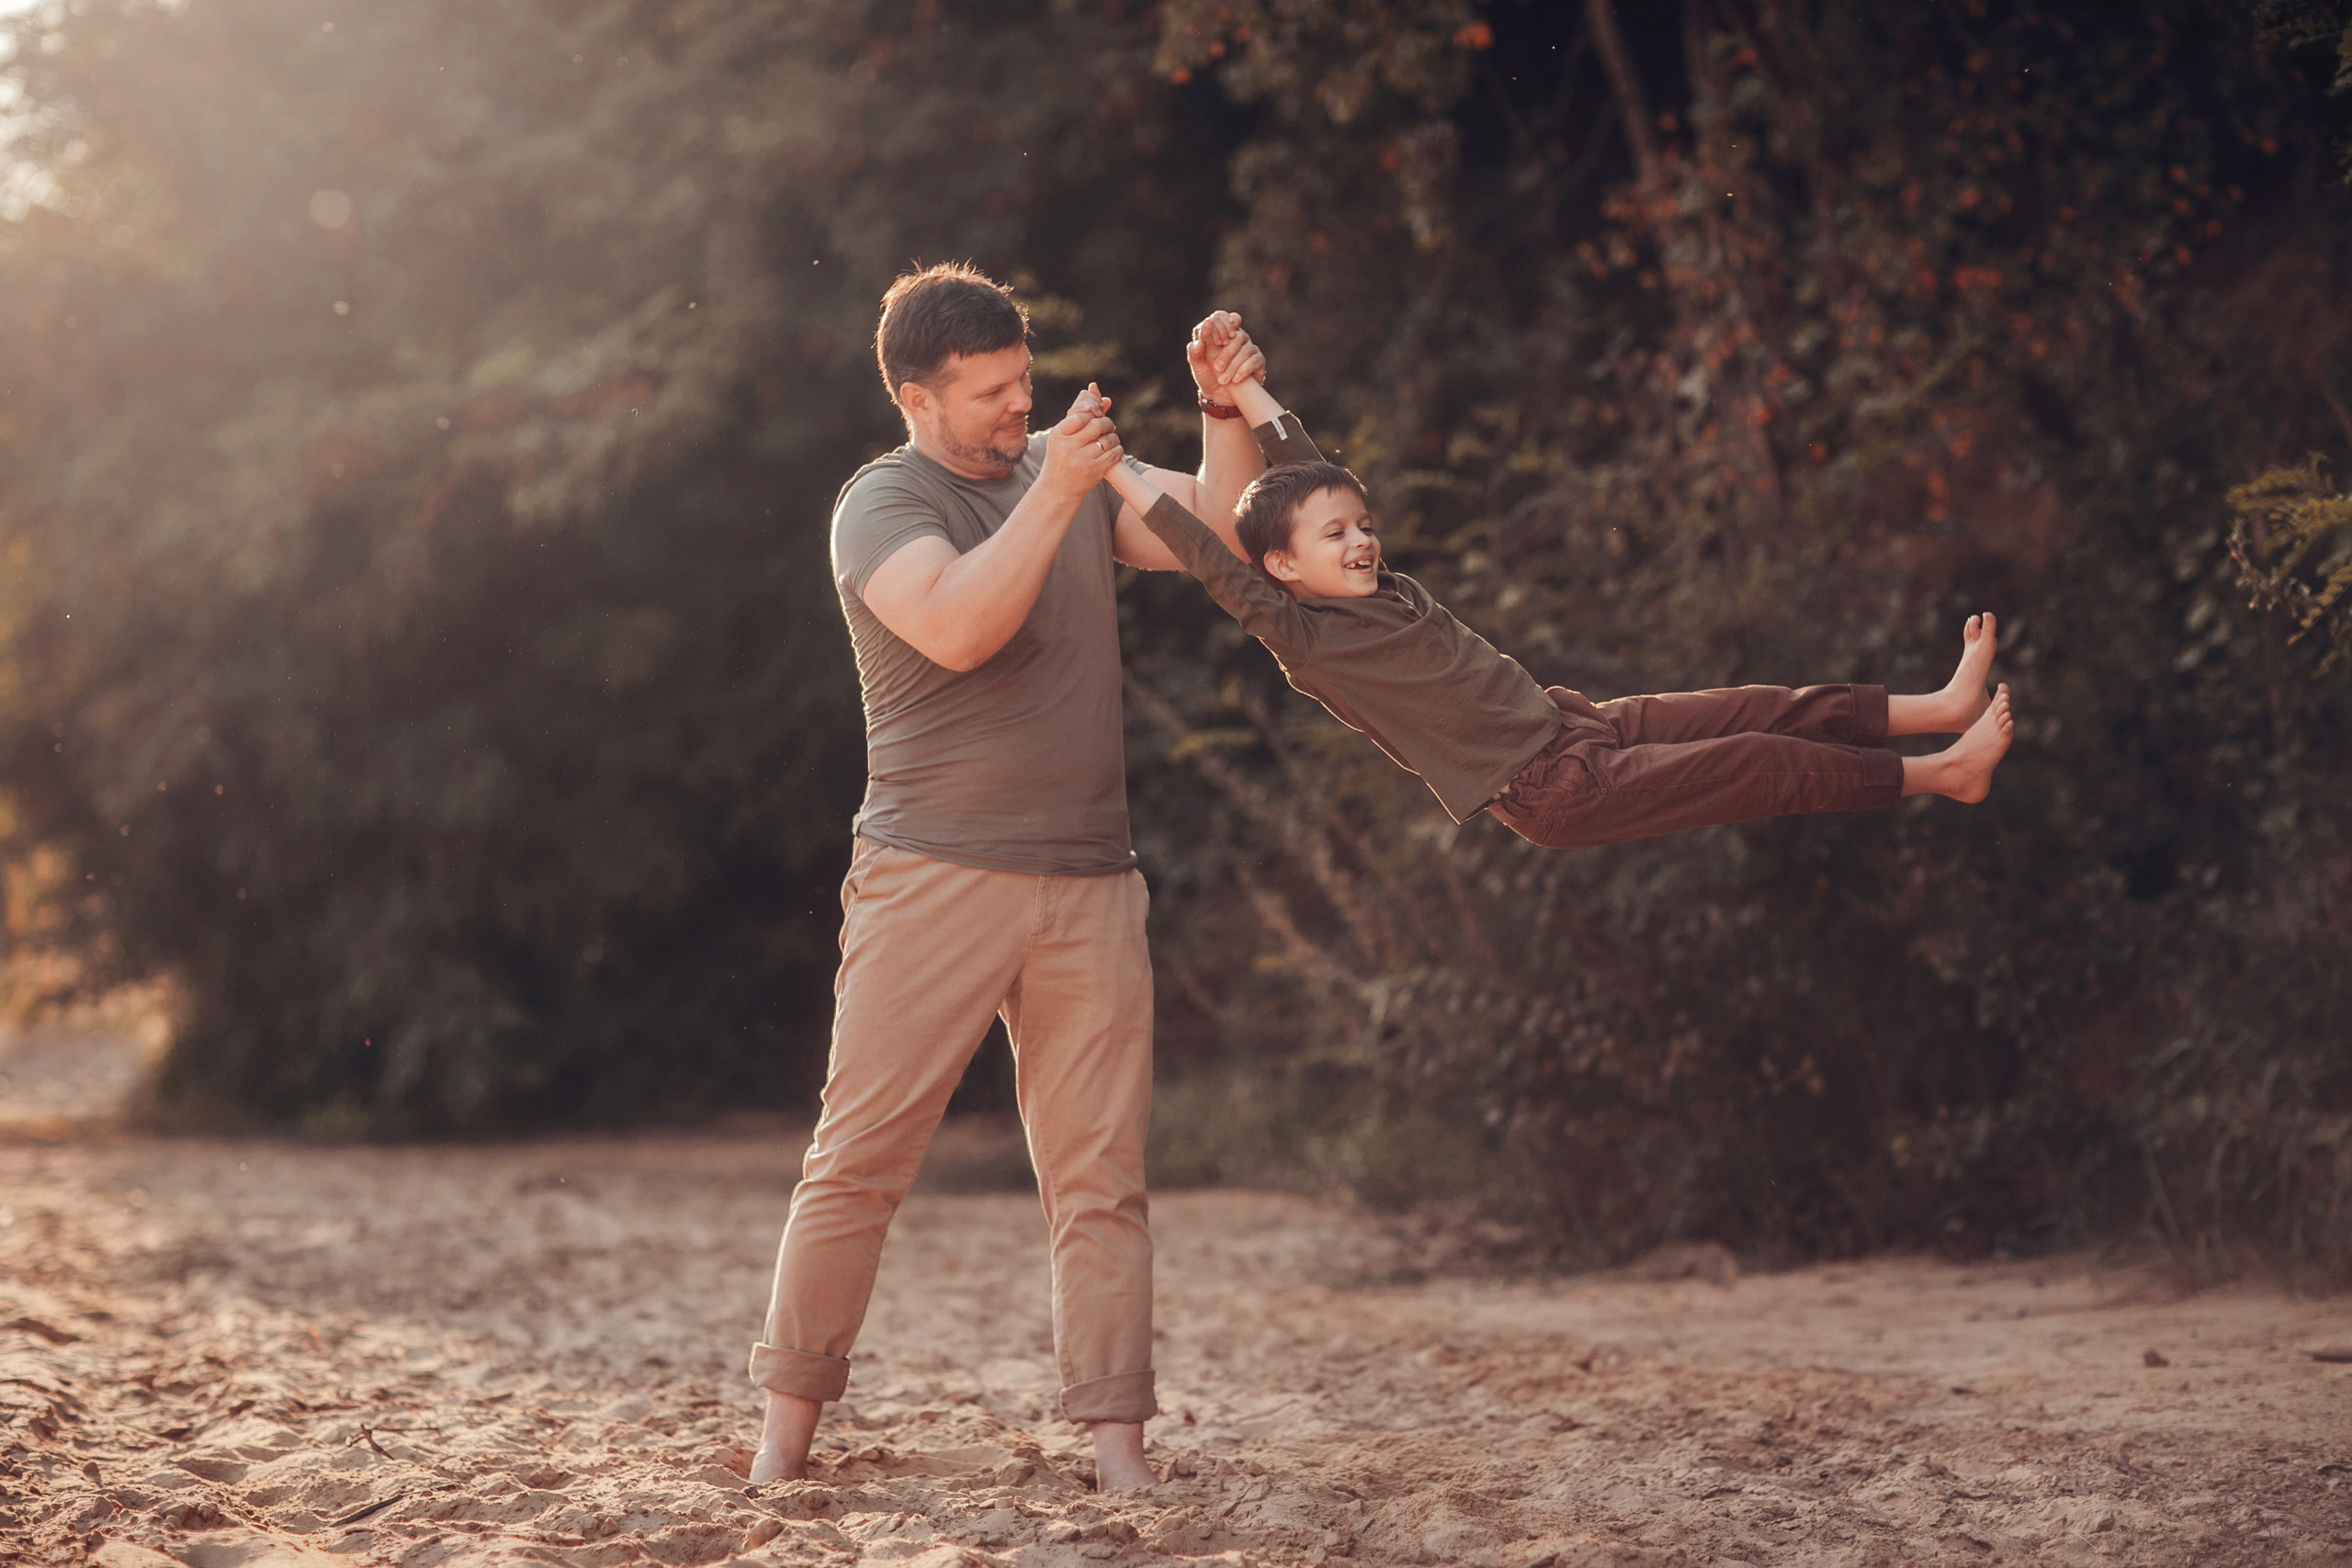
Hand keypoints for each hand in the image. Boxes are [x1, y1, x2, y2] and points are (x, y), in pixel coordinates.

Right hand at [1038, 383, 1122, 499]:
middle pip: (1097, 425)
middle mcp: (1069, 446)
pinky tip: (1113, 450)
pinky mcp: (1094, 471)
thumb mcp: (1064, 435)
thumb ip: (1081, 414)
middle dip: (1106, 423)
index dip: (1092, 411)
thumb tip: (1103, 396)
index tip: (1096, 414)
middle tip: (1107, 426)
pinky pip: (1114, 453)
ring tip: (1110, 439)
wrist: (1057, 488)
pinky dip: (1118, 449)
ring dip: (1113, 437)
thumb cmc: (1061, 457)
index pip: (1080, 414)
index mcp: (1059, 434)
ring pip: (1108, 439)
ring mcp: (1082, 459)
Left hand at [1188, 311, 1265, 401]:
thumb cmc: (1208, 376)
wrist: (1220, 396)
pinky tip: (1236, 380)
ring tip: (1223, 380)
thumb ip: (1195, 353)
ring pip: (1246, 349)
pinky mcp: (1258, 360)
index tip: (1216, 344)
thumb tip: (1198, 343)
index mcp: (1221, 333)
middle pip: (1237, 336)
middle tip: (1217, 368)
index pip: (1224, 318)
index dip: (1221, 327)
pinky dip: (1244, 370)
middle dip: (1226, 353)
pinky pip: (1255, 360)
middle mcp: (1237, 337)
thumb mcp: (1198, 366)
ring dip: (1234, 366)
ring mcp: (1249, 347)